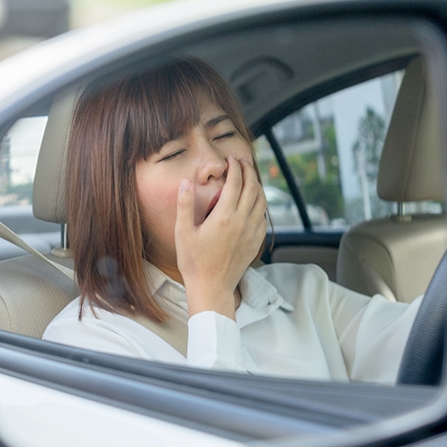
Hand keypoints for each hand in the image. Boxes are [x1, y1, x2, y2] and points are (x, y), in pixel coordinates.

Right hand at [174, 156, 266, 319]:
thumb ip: (184, 205)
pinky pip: (263, 217)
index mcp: (225, 216)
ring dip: (258, 185)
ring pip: (262, 201)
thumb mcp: (183, 232)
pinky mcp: (256, 242)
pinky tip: (253, 202)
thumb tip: (185, 182)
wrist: (212, 287)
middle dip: (249, 170)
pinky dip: (260, 204)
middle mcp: (243, 222)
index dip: (235, 167)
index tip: (231, 159)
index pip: (236, 182)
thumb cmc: (194, 262)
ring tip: (250, 177)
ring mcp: (252, 232)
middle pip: (253, 187)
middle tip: (242, 162)